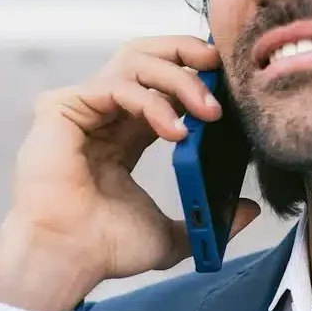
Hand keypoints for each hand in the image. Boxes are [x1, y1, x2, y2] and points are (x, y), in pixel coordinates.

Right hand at [0, 37, 259, 310]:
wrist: (70, 257)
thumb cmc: (107, 248)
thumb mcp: (174, 234)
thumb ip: (210, 220)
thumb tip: (250, 209)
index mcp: (125, 134)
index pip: (162, 84)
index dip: (196, 76)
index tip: (231, 87)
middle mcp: (102, 114)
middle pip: (146, 56)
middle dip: (186, 52)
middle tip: (221, 67)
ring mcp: (80, 107)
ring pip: (135, 62)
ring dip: (179, 78)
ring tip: (208, 110)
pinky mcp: (61, 108)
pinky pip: (116, 86)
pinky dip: (152, 101)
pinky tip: (176, 132)